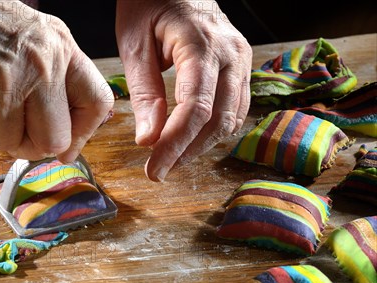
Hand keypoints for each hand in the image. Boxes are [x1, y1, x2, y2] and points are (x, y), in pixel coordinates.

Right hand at [0, 0, 113, 161]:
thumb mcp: (35, 37)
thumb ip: (55, 80)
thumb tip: (65, 144)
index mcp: (62, 49)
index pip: (96, 103)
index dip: (82, 135)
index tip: (65, 148)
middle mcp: (41, 64)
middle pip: (52, 140)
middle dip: (30, 144)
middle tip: (11, 127)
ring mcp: (5, 79)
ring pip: (8, 143)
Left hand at [116, 0, 251, 180]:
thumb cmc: (149, 5)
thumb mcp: (135, 46)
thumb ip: (145, 93)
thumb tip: (148, 140)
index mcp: (202, 44)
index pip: (195, 108)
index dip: (175, 144)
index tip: (154, 168)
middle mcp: (232, 53)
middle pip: (218, 119)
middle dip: (187, 152)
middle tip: (158, 171)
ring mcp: (242, 60)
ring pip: (231, 119)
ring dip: (202, 145)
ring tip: (170, 159)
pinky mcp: (241, 67)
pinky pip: (236, 108)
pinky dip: (214, 130)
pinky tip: (190, 140)